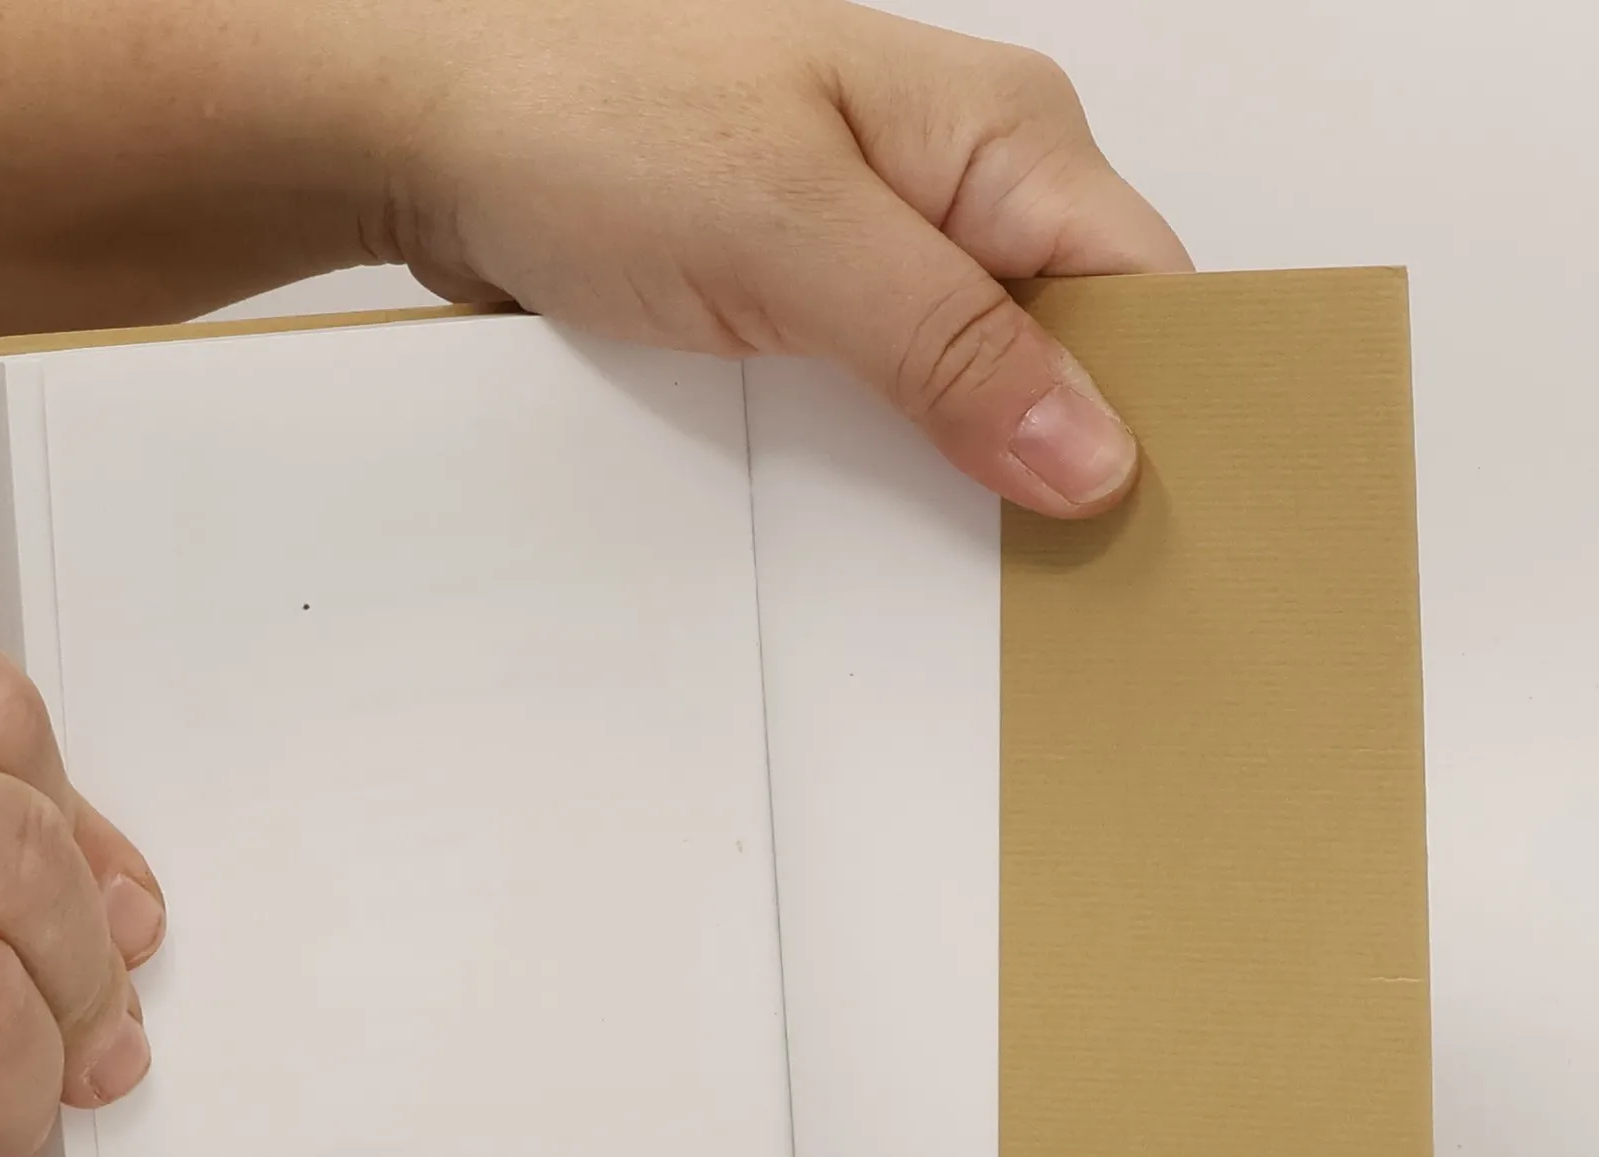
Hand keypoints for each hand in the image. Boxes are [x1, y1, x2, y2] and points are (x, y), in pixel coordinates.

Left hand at [355, 0, 1190, 514]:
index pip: (1145, 292)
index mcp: (1001, 133)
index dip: (1164, 414)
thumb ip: (948, 344)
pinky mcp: (817, 298)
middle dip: (1077, 459)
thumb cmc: (595, 124)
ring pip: (986, 382)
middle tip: (1072, 590)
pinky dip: (908, 463)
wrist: (435, 132)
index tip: (1149, 535)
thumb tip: (1090, 454)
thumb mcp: (793, 237)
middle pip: (1077, 346)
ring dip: (987, 473)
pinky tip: (909, 530)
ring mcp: (886, 244)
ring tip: (1000, 581)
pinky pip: (899, 395)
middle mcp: (961, 184)